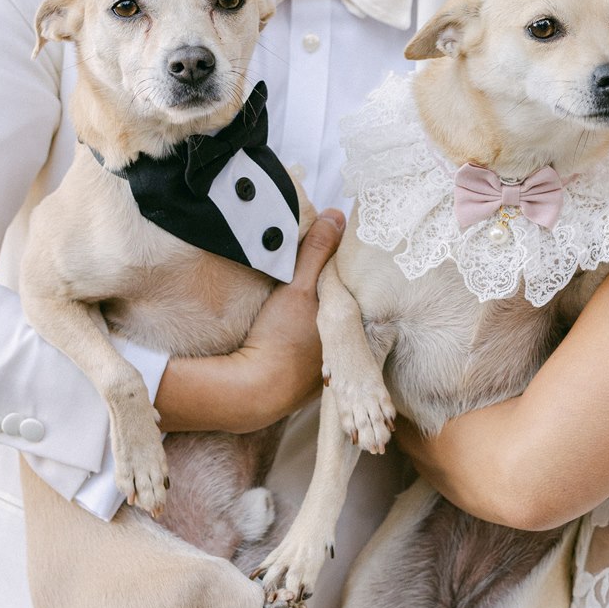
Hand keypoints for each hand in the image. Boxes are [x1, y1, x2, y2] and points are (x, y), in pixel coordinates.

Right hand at [153, 210, 344, 433]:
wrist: (250, 391)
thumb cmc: (279, 339)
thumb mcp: (298, 287)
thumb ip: (317, 251)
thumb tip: (337, 215)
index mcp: (353, 326)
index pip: (357, 288)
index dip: (349, 268)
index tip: (340, 249)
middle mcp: (348, 350)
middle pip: (346, 310)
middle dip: (338, 292)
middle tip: (323, 269)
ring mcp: (329, 369)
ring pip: (330, 330)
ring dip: (322, 315)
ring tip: (309, 296)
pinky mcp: (308, 382)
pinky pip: (315, 350)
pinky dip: (309, 336)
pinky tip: (296, 328)